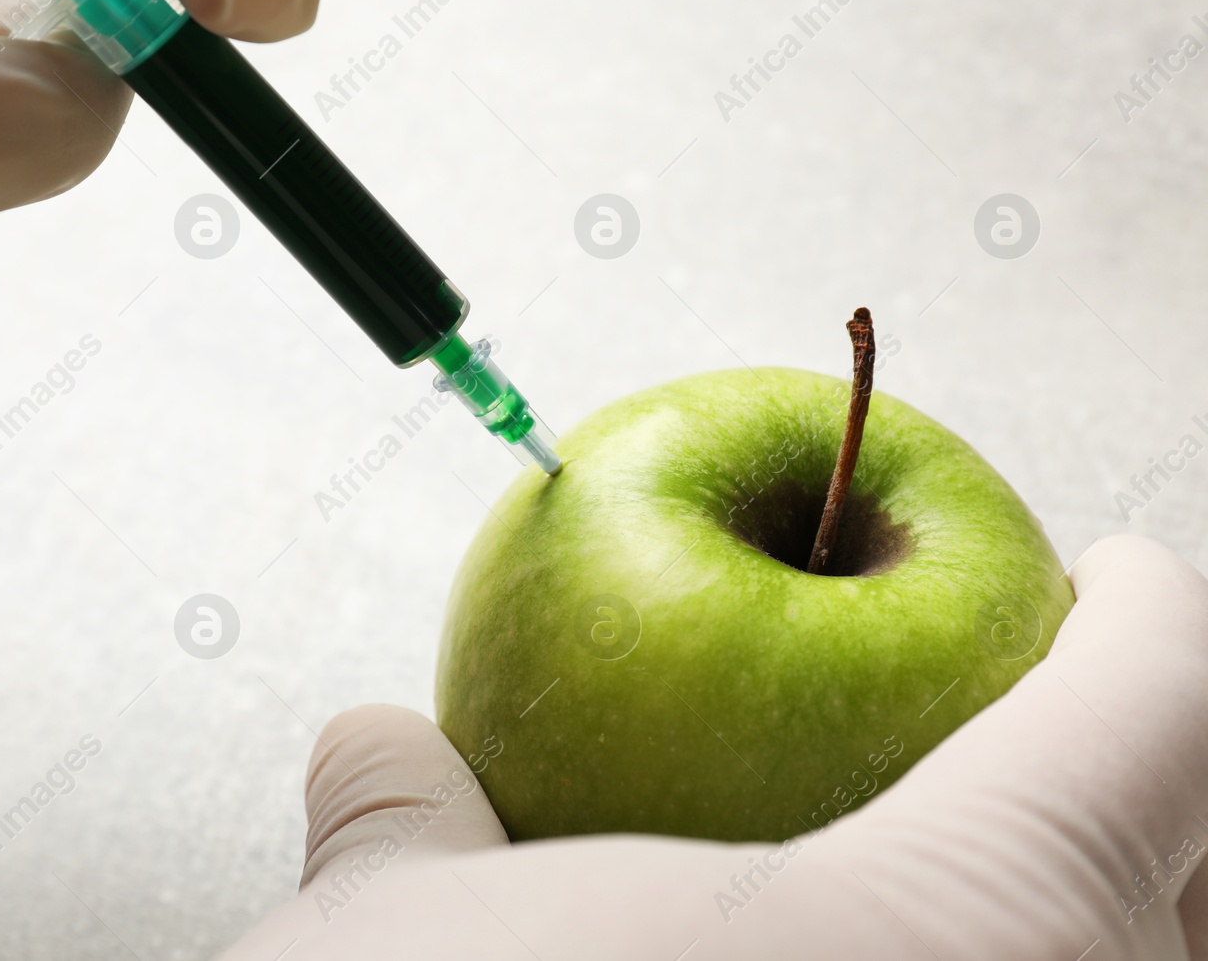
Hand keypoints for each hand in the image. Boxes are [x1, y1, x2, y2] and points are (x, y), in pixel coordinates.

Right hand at [221, 536, 1207, 958]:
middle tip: (1073, 727)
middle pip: (1205, 887)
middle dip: (1168, 793)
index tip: (1114, 576)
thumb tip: (374, 754)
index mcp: (959, 939)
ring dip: (1100, 933)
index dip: (1147, 611)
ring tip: (996, 882)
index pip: (1156, 708)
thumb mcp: (384, 951)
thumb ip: (403, 824)